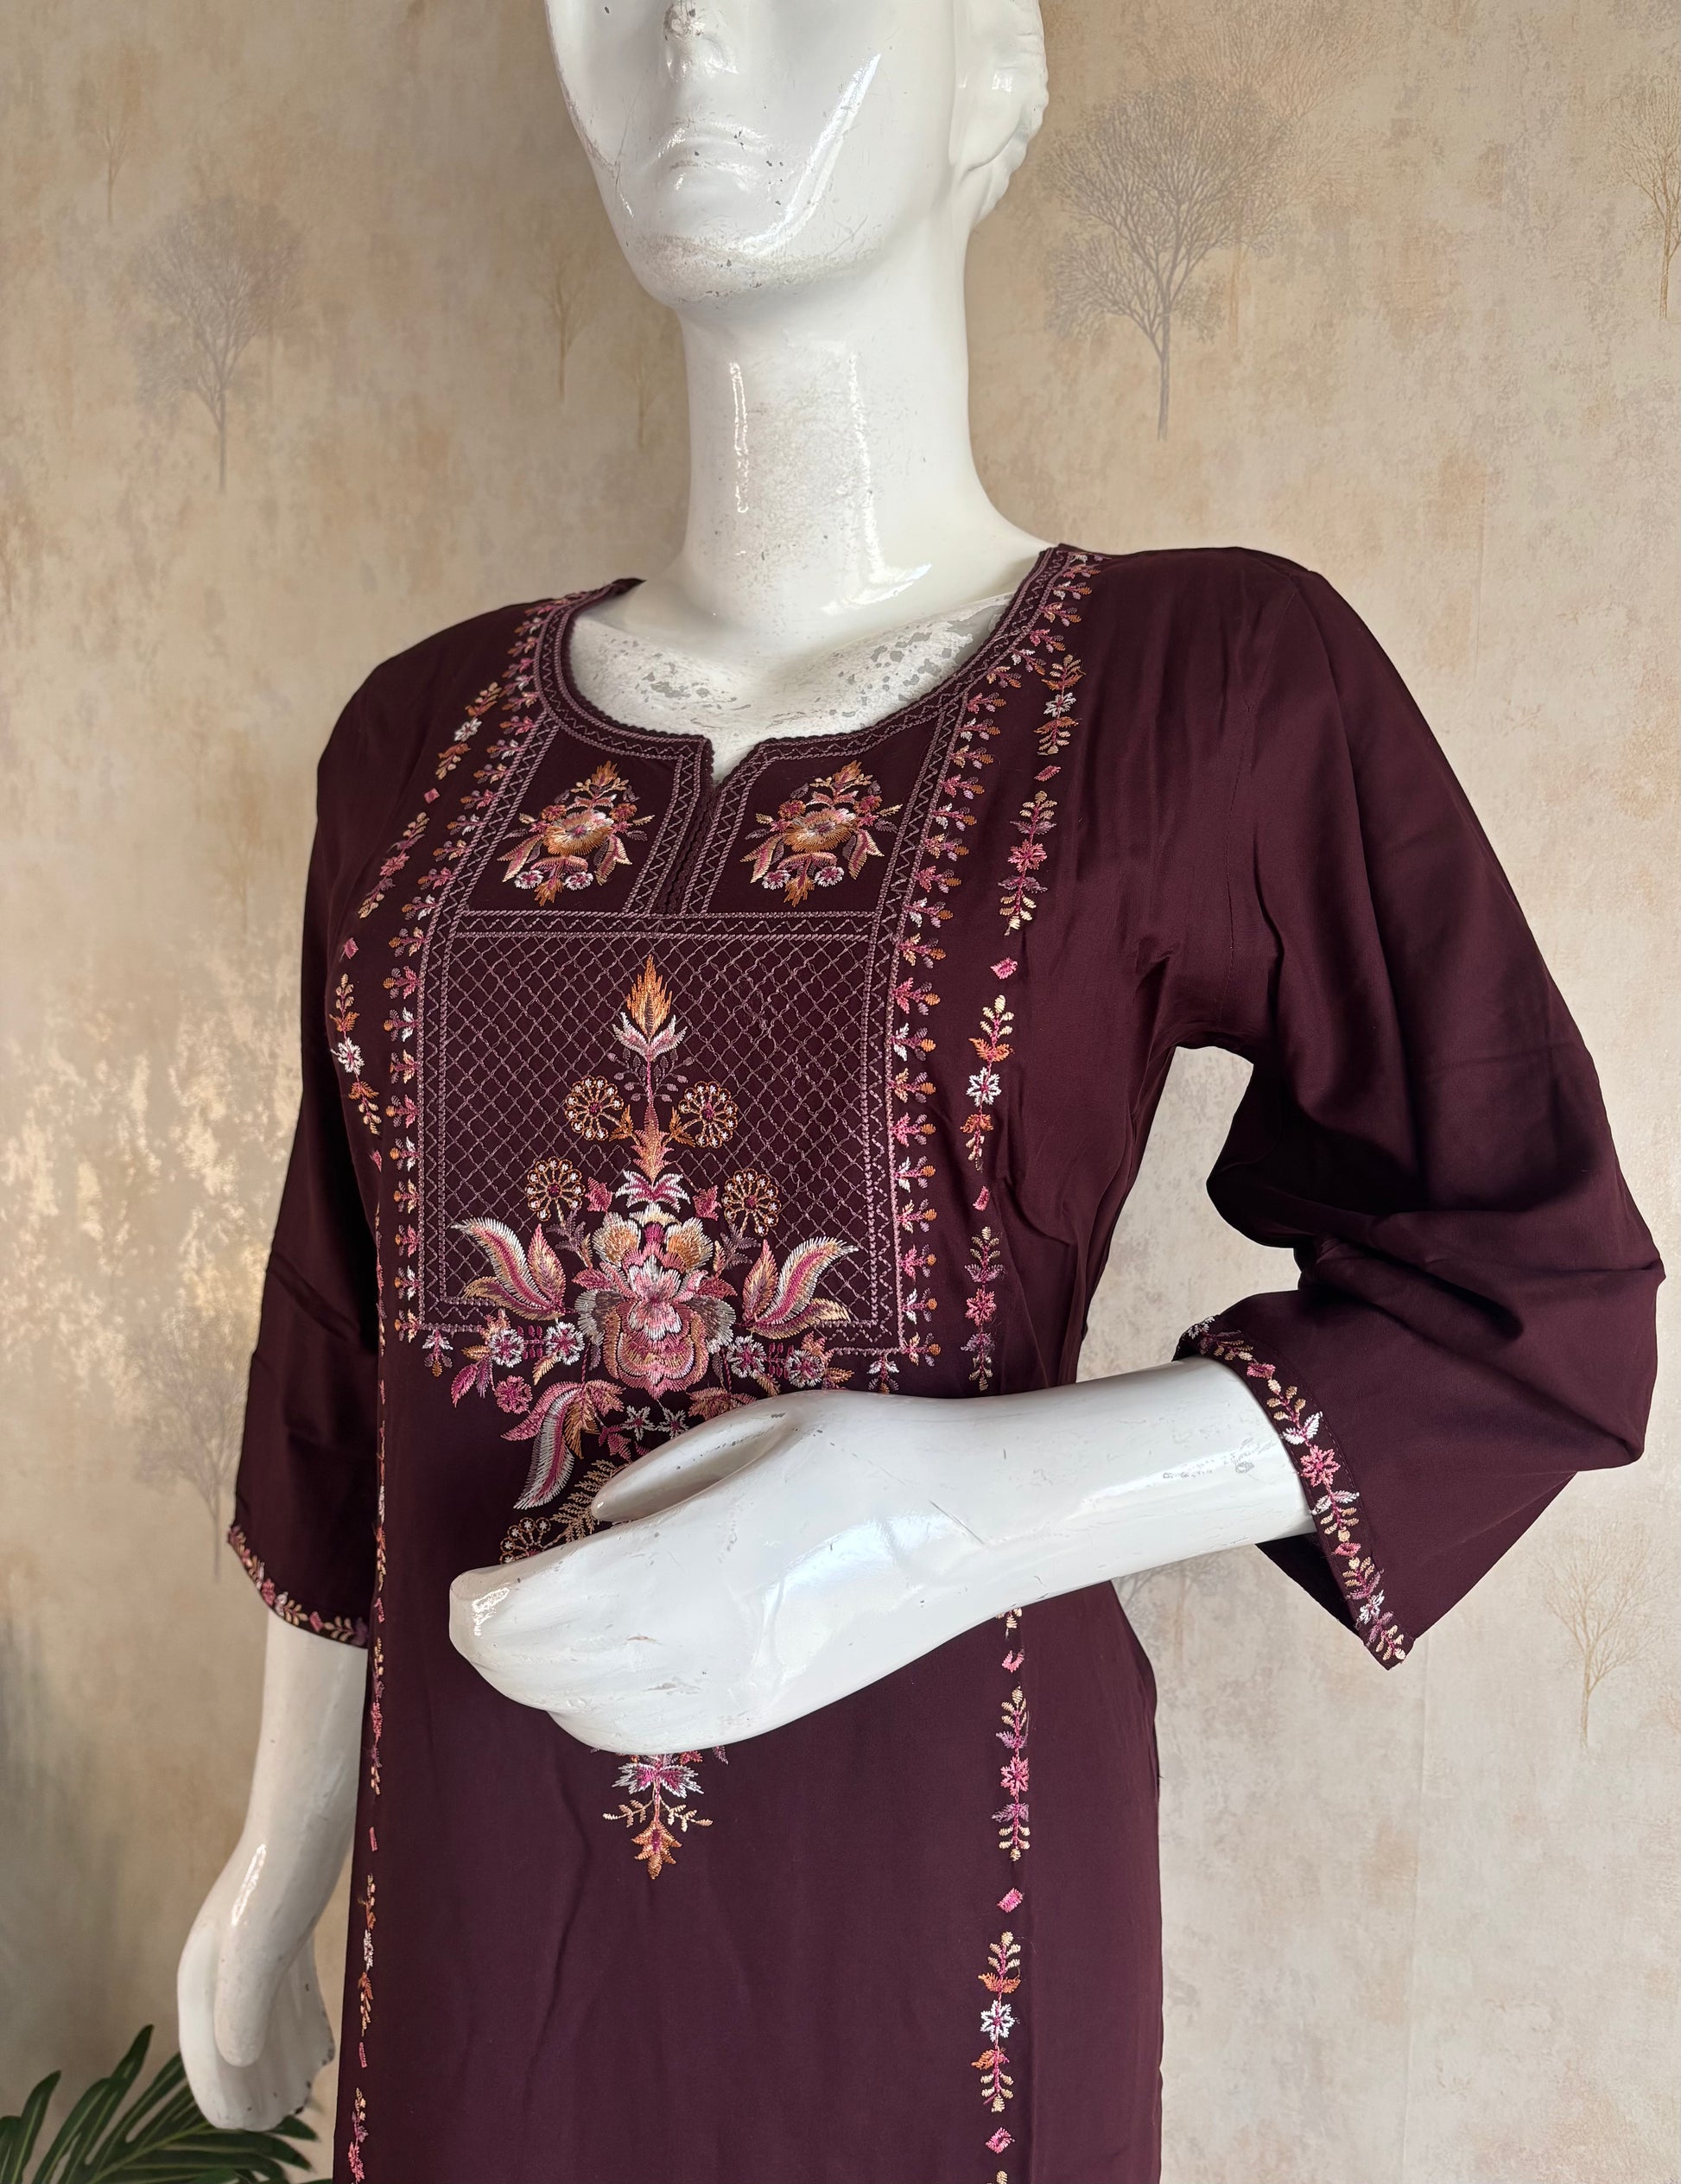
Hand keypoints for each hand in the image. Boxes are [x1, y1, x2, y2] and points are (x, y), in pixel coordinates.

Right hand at [177, 1843, 333, 2131]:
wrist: (310, 1805)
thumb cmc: (281, 1873)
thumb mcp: (257, 1947)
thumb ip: (241, 2008)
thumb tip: (237, 2061)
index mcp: (201, 1972)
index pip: (204, 2051)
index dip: (225, 2094)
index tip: (252, 2128)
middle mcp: (221, 1960)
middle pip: (232, 2037)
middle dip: (253, 2082)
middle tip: (284, 2117)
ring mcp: (254, 1940)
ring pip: (262, 2014)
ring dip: (277, 2056)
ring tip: (302, 2090)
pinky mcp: (286, 1923)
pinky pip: (287, 1989)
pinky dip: (299, 2023)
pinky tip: (321, 2047)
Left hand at [448, 1389, 1015, 1752]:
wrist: (975, 1523)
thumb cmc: (870, 1451)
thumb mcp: (758, 1427)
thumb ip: (659, 1479)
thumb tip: (595, 1524)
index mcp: (702, 1564)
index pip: (550, 1609)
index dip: (485, 1607)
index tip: (459, 1583)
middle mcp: (709, 1646)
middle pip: (552, 1673)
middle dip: (491, 1646)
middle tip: (473, 1606)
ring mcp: (737, 1693)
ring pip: (589, 1717)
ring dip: (535, 1682)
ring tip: (523, 1633)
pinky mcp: (761, 1716)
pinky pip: (644, 1736)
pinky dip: (589, 1712)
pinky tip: (591, 1669)